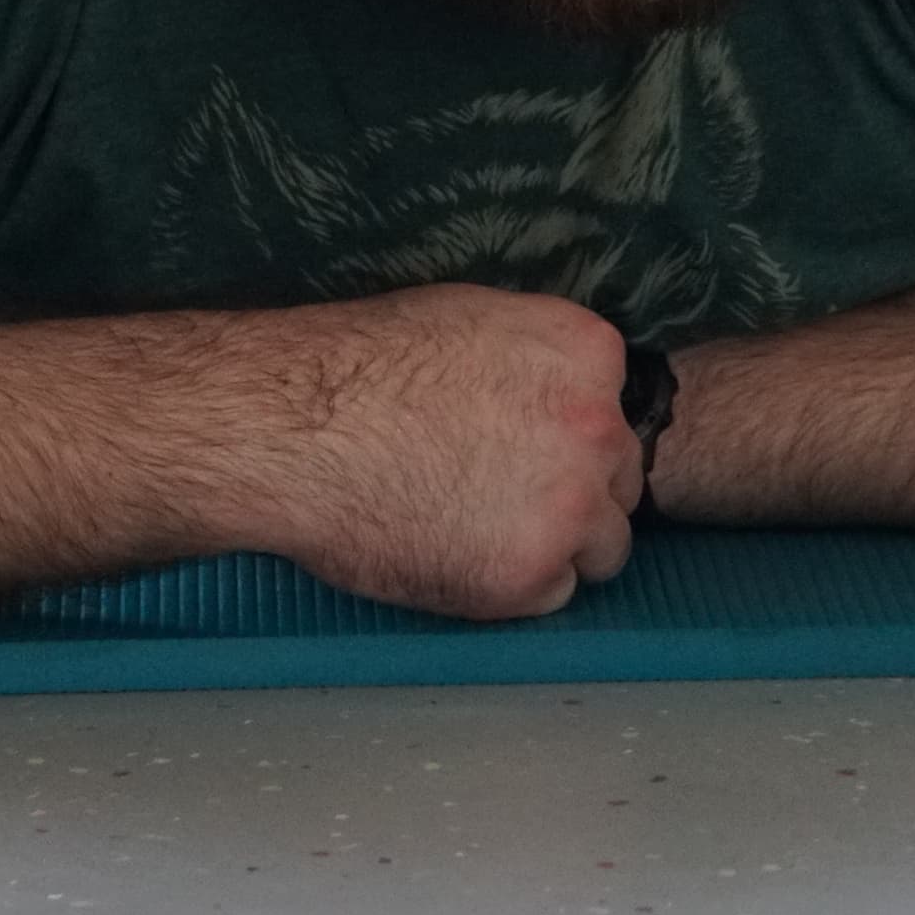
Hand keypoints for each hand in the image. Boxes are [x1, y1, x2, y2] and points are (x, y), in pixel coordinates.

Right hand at [251, 285, 644, 619]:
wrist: (296, 429)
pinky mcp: (530, 575)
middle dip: (574, 492)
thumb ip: (541, 361)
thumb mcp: (476, 321)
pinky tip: (457, 554)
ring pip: (602, 546)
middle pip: (619, 481)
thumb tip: (564, 390)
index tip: (526, 447)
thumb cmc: (364, 367)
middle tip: (499, 494)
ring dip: (557, 546)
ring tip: (478, 530)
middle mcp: (598, 429)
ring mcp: (570, 507)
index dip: (571, 438)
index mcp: (587, 355)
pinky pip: (552, 594)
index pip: (616, 413)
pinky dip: (512, 585)